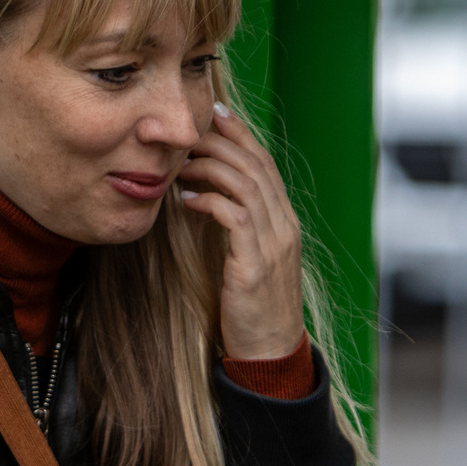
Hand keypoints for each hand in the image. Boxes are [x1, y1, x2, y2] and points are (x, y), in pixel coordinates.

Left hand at [175, 106, 306, 360]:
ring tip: (181, 166)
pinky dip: (209, 202)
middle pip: (256, 166)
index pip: (266, 164)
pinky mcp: (255, 265)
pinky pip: (234, 217)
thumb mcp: (248, 260)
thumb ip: (239, 228)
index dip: (242, 135)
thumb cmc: (252, 308)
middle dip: (221, 142)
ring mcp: (273, 245)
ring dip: (210, 168)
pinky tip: (185, 202)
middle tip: (189, 131)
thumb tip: (209, 198)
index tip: (216, 113)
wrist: (270, 352)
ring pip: (246, 185)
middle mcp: (284, 227)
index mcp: (285, 222)